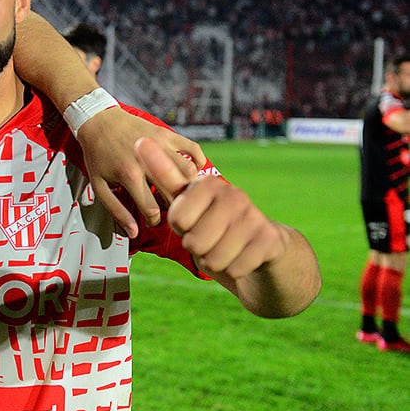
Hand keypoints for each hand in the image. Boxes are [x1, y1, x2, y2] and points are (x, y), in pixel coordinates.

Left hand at [76, 107, 205, 236]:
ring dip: (189, 187)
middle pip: (175, 194)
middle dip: (174, 207)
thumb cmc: (97, 155)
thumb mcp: (99, 185)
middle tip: (167, 208)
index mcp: (130, 175)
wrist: (98, 120)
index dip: (153, 220)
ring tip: (179, 193)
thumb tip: (133, 233)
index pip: (153, 210)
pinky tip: (191, 173)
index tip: (150, 219)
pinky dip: (198, 163)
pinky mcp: (168, 134)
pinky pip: (194, 149)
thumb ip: (117, 211)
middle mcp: (149, 161)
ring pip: (189, 174)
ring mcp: (161, 145)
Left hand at [134, 136, 286, 281]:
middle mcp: (233, 194)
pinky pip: (234, 269)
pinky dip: (233, 270)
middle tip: (210, 237)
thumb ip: (164, 176)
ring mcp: (254, 216)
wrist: (261, 248)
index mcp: (208, 184)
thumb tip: (140, 140)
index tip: (191, 220)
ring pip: (214, 258)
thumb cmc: (212, 225)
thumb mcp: (185, 203)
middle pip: (194, 242)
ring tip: (224, 247)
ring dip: (215, 261)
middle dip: (197, 248)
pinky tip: (242, 257)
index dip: (181, 228)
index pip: (177, 218)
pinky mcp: (270, 239)